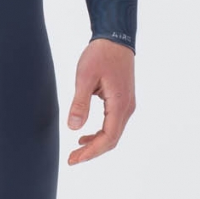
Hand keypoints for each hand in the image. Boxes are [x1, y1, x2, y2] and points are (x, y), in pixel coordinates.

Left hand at [66, 39, 135, 163]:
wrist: (115, 39)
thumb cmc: (100, 55)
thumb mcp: (85, 77)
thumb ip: (80, 103)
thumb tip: (73, 128)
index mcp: (120, 104)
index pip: (108, 137)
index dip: (91, 151)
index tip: (74, 159)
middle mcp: (127, 107)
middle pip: (112, 140)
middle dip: (92, 152)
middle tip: (72, 159)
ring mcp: (126, 105)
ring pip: (113, 133)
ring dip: (96, 144)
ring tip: (77, 150)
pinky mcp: (122, 101)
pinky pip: (113, 124)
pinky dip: (100, 134)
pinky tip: (84, 135)